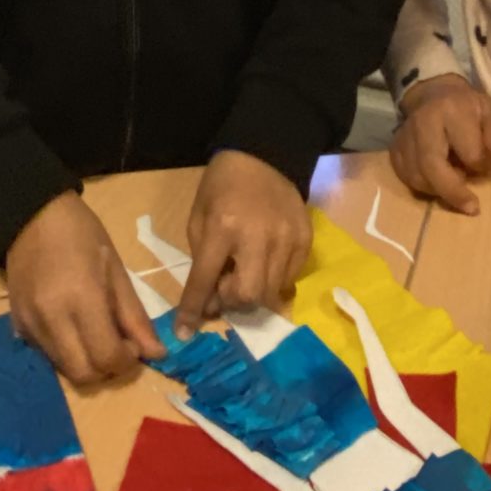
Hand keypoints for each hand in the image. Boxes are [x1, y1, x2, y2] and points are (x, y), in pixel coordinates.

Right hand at [6, 193, 159, 385]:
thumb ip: (135, 316)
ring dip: (86, 362)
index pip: (107, 357)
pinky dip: (65, 353)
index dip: (127, 361)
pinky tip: (72, 328)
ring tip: (94, 334)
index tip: (133, 345)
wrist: (30, 216)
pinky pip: (46, 355)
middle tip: (116, 344)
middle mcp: (51, 319)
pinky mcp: (17, 325)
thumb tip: (157, 353)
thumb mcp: (117, 270)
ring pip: (63, 369)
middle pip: (83, 375)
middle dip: (106, 369)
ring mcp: (30, 324)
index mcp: (81, 300)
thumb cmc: (82, 235)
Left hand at [175, 151, 308, 336]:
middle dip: (234, 301)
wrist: (264, 157)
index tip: (184, 333)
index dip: (192, 309)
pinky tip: (265, 262)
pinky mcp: (306, 240)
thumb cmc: (222, 188)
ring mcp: (287, 239)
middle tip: (226, 285)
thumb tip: (209, 304)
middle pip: (249, 295)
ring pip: (272, 293)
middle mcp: (258, 236)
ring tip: (246, 271)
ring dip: (253, 293)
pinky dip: (273, 281)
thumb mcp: (199, 217)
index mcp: (223, 227)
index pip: (204, 279)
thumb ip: (202, 261)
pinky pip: (289, 280)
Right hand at [391, 74, 490, 213]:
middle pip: (431, 165)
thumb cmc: (470, 109)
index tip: (485, 168)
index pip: (468, 151)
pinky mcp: (394, 149)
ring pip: (416, 177)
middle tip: (471, 208)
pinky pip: (405, 178)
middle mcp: (423, 122)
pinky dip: (423, 186)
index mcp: (452, 110)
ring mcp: (404, 137)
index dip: (479, 165)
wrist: (434, 95)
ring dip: (437, 190)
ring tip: (453, 184)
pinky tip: (436, 181)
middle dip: (452, 192)